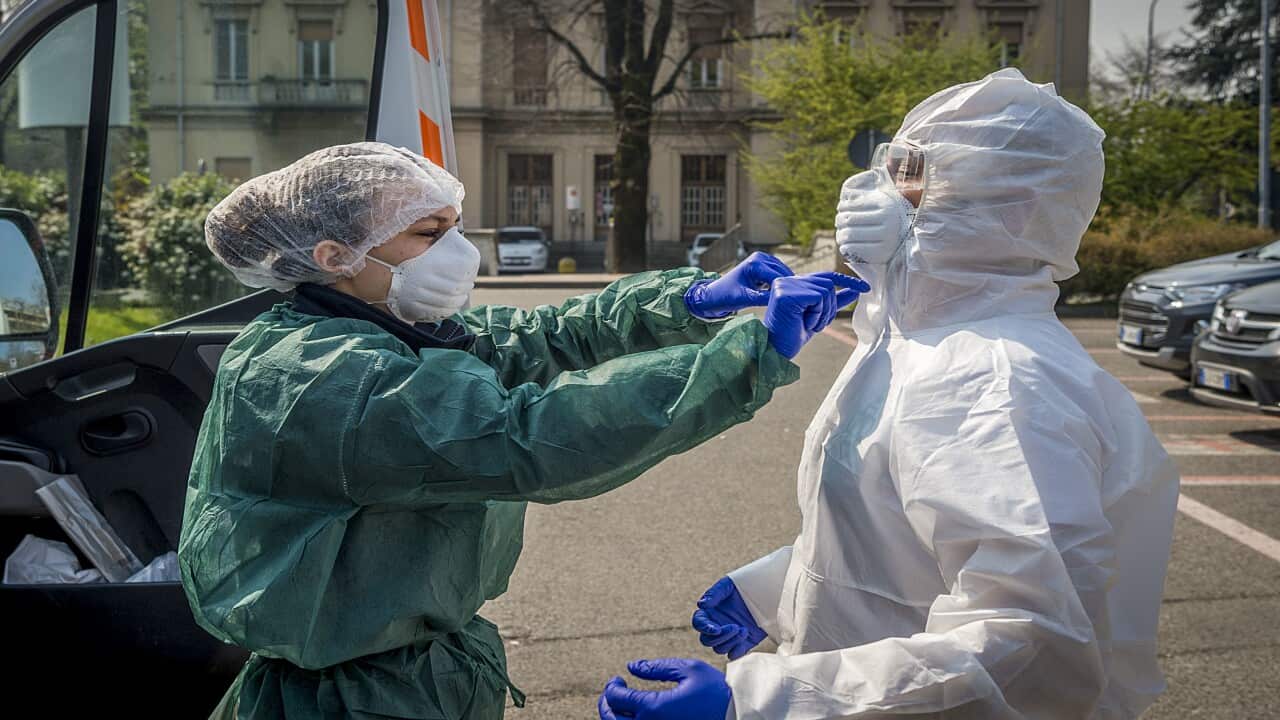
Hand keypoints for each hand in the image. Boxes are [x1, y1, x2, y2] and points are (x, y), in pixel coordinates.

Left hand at [597, 659, 729, 719]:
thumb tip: (631, 667)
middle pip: (611, 719)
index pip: (616, 698)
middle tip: (611, 693)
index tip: (617, 680)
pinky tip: (636, 717)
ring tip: (620, 706)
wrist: (737, 717)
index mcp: (653, 707)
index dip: (611, 687)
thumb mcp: (688, 670)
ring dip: (614, 718)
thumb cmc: (716, 693)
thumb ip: (656, 668)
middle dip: (606, 704)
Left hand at [684, 252, 793, 318]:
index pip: (778, 277)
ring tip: (794, 301)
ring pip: (783, 274)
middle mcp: (760, 258)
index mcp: (755, 263)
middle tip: (799, 303)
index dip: (786, 290)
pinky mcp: (763, 266)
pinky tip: (785, 296)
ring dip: (786, 286)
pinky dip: (781, 284)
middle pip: (783, 274)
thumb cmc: (725, 296)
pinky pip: (778, 275)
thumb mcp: (746, 299)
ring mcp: (762, 260)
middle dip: (789, 287)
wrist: (713, 295)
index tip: (796, 303)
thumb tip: (783, 300)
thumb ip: (764, 298)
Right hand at [691, 577, 766, 660]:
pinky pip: (733, 654)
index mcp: (709, 613)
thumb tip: (701, 604)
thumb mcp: (728, 585)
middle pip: (707, 640)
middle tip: (735, 627)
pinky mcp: (741, 644)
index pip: (698, 623)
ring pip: (720, 648)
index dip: (704, 628)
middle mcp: (716, 626)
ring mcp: (728, 636)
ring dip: (730, 642)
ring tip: (744, 630)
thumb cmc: (744, 586)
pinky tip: (745, 638)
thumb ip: (714, 593)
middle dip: (720, 637)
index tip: (716, 628)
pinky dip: (736, 651)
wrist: (765, 594)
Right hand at [764, 273, 870, 357]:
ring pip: (825, 290)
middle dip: (829, 307)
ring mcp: (786, 285)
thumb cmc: (792, 335)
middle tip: (814, 323)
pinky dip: (817, 313)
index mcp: (793, 283)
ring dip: (823, 312)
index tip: (865, 288)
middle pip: (828, 283)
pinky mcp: (787, 293)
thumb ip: (834, 302)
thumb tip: (854, 292)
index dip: (846, 281)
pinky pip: (818, 297)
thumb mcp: (818, 316)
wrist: (776, 350)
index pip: (825, 276)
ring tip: (807, 323)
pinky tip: (803, 321)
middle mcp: (787, 279)